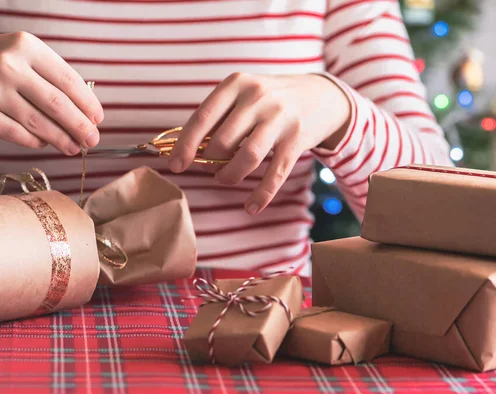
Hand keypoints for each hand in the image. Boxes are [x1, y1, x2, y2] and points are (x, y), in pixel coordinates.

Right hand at [0, 32, 103, 154]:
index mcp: (27, 47)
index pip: (68, 81)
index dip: (88, 104)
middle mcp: (8, 65)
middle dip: (79, 126)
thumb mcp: (27, 56)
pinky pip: (15, 133)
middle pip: (56, 104)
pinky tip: (45, 143)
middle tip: (92, 140)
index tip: (98, 119)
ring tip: (74, 147)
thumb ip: (54, 79)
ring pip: (37, 122)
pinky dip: (34, 141)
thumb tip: (88, 116)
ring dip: (61, 139)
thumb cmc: (1, 61)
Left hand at [169, 72, 349, 214]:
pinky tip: (251, 207)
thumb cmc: (271, 99)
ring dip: (230, 176)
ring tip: (226, 179)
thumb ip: (220, 116)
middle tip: (211, 168)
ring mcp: (280, 118)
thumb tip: (189, 151)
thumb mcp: (244, 94)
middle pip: (222, 142)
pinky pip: (275, 174)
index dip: (186, 145)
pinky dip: (261, 195)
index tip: (175, 166)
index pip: (203, 117)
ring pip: (247, 158)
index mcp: (237, 83)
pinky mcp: (297, 139)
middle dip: (210, 163)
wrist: (320, 95)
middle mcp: (258, 97)